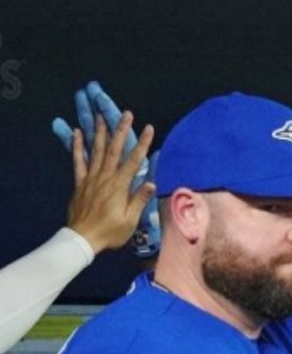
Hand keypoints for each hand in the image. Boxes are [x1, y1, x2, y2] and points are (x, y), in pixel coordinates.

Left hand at [52, 81, 159, 257]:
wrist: (83, 239)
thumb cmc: (110, 232)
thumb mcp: (130, 220)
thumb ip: (139, 200)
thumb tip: (151, 183)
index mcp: (120, 186)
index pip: (134, 161)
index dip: (143, 144)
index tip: (149, 128)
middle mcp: (105, 178)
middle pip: (114, 150)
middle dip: (121, 130)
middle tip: (127, 114)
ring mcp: (91, 179)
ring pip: (97, 151)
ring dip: (101, 133)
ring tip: (102, 116)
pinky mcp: (80, 183)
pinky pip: (78, 161)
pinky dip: (78, 146)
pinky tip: (78, 133)